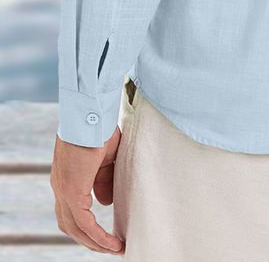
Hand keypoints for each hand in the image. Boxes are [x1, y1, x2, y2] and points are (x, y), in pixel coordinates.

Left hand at [51, 127, 125, 253]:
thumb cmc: (99, 129)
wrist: (91, 115)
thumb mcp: (105, 159)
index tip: (106, 236)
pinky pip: (83, 222)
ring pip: (74, 228)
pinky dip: (96, 235)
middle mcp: (60, 187)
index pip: (72, 212)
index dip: (87, 227)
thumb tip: (105, 202)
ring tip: (112, 248)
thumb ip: (103, 181)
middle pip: (70, 225)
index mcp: (66, 179)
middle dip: (90, 240)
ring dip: (93, 242)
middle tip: (110, 247)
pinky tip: (111, 241)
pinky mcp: (72, 190)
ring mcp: (63, 189)